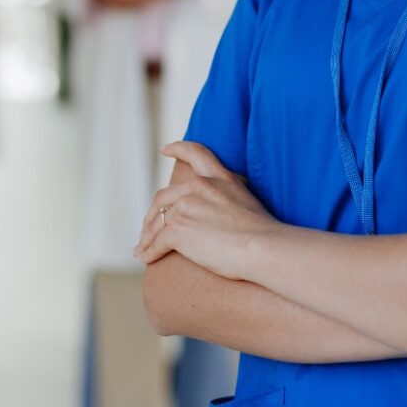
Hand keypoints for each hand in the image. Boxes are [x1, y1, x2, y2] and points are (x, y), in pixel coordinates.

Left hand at [134, 142, 280, 279]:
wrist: (262, 246)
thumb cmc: (263, 232)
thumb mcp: (247, 199)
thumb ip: (229, 196)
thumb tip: (219, 210)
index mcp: (218, 178)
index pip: (196, 153)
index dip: (177, 148)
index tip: (164, 149)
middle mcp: (198, 187)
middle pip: (164, 197)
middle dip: (153, 213)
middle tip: (148, 226)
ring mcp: (186, 207)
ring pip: (157, 221)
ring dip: (147, 236)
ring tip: (143, 247)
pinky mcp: (178, 229)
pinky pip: (156, 242)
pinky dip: (148, 251)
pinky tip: (145, 258)